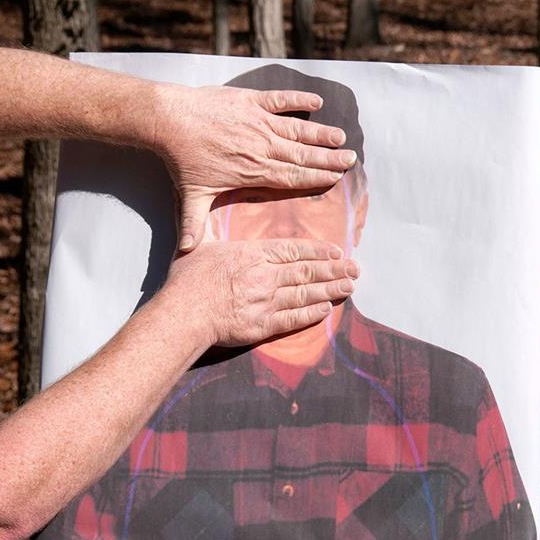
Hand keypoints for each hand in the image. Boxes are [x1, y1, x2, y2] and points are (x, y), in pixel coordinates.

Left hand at [149, 84, 357, 251]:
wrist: (169, 122)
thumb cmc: (181, 160)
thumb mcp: (190, 196)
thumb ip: (194, 224)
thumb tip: (186, 252)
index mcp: (254, 172)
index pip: (292, 177)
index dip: (316, 178)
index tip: (335, 178)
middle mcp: (262, 148)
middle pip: (303, 155)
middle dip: (328, 158)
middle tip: (350, 159)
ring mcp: (257, 123)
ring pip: (297, 130)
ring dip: (320, 133)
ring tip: (340, 137)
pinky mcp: (250, 101)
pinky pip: (280, 100)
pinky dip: (299, 100)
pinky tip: (316, 102)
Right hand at [165, 238, 358, 346]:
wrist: (184, 314)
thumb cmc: (187, 280)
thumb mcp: (199, 245)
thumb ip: (207, 229)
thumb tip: (199, 214)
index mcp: (253, 254)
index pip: (294, 250)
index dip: (318, 250)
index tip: (337, 251)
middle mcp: (266, 276)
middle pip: (307, 271)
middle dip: (334, 269)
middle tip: (355, 269)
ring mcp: (267, 301)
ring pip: (307, 293)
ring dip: (331, 290)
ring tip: (350, 287)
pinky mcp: (264, 325)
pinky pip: (294, 319)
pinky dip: (312, 314)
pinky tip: (327, 309)